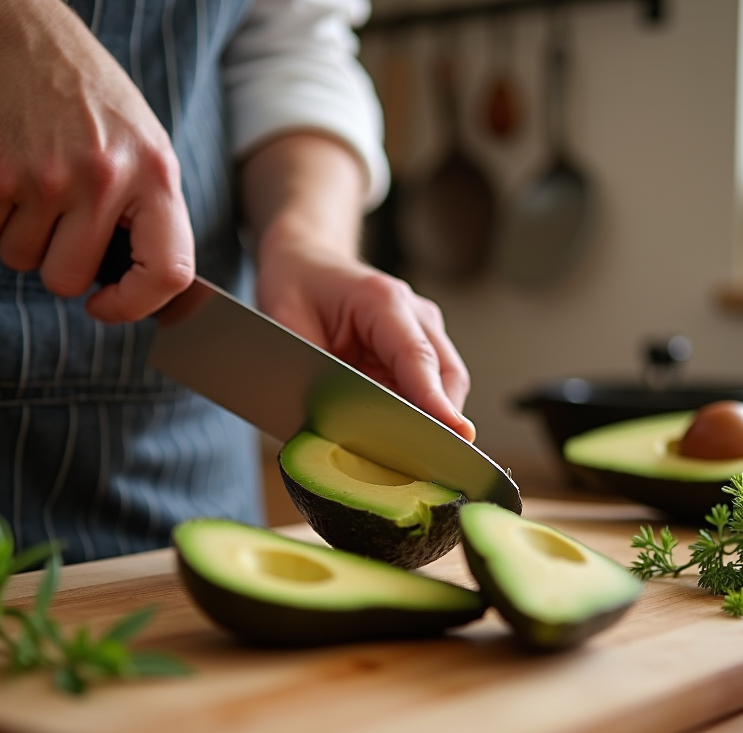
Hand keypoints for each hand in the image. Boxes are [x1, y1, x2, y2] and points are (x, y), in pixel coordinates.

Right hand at [0, 0, 194, 320]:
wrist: (14, 36)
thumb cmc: (87, 100)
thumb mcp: (144, 146)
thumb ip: (152, 211)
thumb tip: (151, 286)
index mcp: (155, 176)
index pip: (170, 272)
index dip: (137, 305)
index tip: (107, 306)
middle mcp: (107, 180)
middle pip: (70, 279)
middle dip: (57, 264)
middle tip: (58, 222)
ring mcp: (49, 179)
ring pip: (24, 262)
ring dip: (22, 236)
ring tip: (35, 184)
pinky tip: (8, 170)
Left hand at [242, 133, 473, 440]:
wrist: (307, 259)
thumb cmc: (297, 285)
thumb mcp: (286, 322)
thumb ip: (311, 369)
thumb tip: (326, 420)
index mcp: (382, 300)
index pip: (417, 358)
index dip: (435, 402)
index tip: (456, 437)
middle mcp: (414, 314)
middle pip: (445, 378)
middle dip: (437, 422)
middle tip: (418, 465)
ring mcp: (423, 330)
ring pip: (444, 386)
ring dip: (427, 420)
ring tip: (398, 452)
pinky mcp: (420, 347)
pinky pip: (429, 387)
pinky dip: (417, 413)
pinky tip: (393, 434)